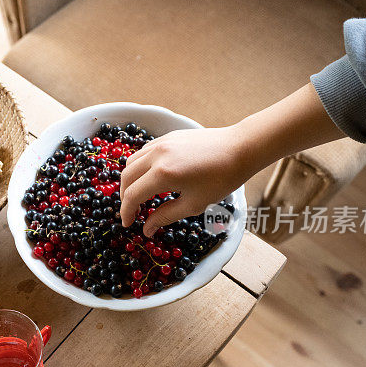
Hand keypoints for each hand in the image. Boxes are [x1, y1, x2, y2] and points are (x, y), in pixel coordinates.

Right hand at [119, 126, 258, 236]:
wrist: (240, 148)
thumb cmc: (221, 179)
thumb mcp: (194, 204)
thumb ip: (165, 216)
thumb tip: (147, 230)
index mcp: (163, 174)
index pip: (133, 195)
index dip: (127, 212)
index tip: (128, 224)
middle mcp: (157, 155)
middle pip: (127, 177)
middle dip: (125, 197)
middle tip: (132, 212)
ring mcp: (161, 143)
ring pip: (132, 162)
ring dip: (130, 180)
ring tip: (138, 194)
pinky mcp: (167, 136)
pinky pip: (143, 152)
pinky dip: (140, 166)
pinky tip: (150, 177)